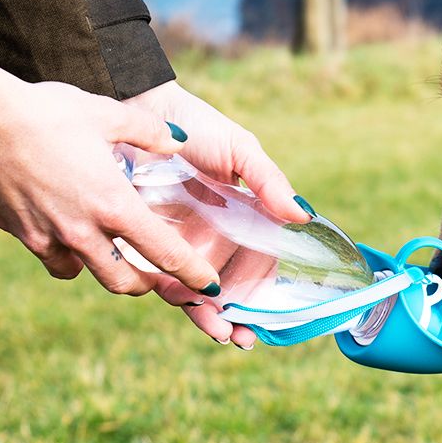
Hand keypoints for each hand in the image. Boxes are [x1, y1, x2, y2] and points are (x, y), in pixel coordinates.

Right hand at [0, 67, 221, 300]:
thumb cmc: (48, 112)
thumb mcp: (108, 114)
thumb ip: (150, 132)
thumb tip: (179, 139)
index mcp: (113, 204)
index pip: (165, 253)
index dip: (192, 274)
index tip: (210, 287)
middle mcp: (83, 230)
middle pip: (125, 281)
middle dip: (148, 284)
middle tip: (160, 276)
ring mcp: (48, 236)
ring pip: (86, 274)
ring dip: (107, 273)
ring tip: (117, 260)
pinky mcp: (19, 232)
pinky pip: (52, 258)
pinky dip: (67, 257)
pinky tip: (72, 238)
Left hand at [125, 79, 307, 347]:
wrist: (137, 106)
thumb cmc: (193, 125)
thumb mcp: (240, 150)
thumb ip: (269, 182)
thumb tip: (305, 215)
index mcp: (239, 218)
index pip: (258, 263)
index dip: (265, 291)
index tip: (272, 313)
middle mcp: (210, 236)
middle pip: (228, 285)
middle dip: (238, 315)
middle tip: (243, 336)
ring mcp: (176, 241)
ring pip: (194, 288)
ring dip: (209, 315)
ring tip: (220, 331)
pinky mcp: (140, 240)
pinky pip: (157, 274)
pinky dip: (173, 295)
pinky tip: (187, 307)